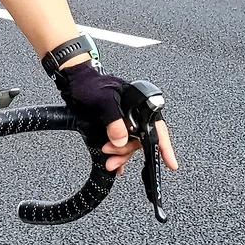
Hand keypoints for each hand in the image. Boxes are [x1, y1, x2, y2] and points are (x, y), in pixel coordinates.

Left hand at [54, 58, 178, 175]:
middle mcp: (135, 114)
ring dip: (121, 155)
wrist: (74, 81)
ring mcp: (124, 122)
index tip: (171, 163)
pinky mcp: (113, 128)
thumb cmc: (90, 83)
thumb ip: (114, 121)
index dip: (165, 147)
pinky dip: (117, 156)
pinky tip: (114, 163)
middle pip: (141, 140)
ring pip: (130, 145)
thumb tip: (121, 139)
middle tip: (112, 157)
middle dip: (127, 152)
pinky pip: (120, 145)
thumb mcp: (103, 101)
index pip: (157, 128)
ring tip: (109, 162)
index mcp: (139, 105)